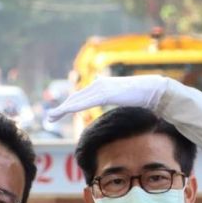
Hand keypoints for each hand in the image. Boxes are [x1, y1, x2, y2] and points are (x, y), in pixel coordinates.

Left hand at [46, 75, 170, 121]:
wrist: (152, 89)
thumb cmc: (140, 95)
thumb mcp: (122, 98)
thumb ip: (113, 99)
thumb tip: (112, 105)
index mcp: (101, 86)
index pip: (81, 96)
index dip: (68, 105)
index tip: (58, 113)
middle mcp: (98, 84)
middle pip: (75, 98)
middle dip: (61, 108)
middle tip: (49, 118)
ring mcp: (101, 88)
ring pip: (77, 100)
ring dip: (63, 109)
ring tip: (51, 117)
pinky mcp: (105, 93)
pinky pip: (85, 102)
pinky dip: (73, 108)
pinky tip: (64, 112)